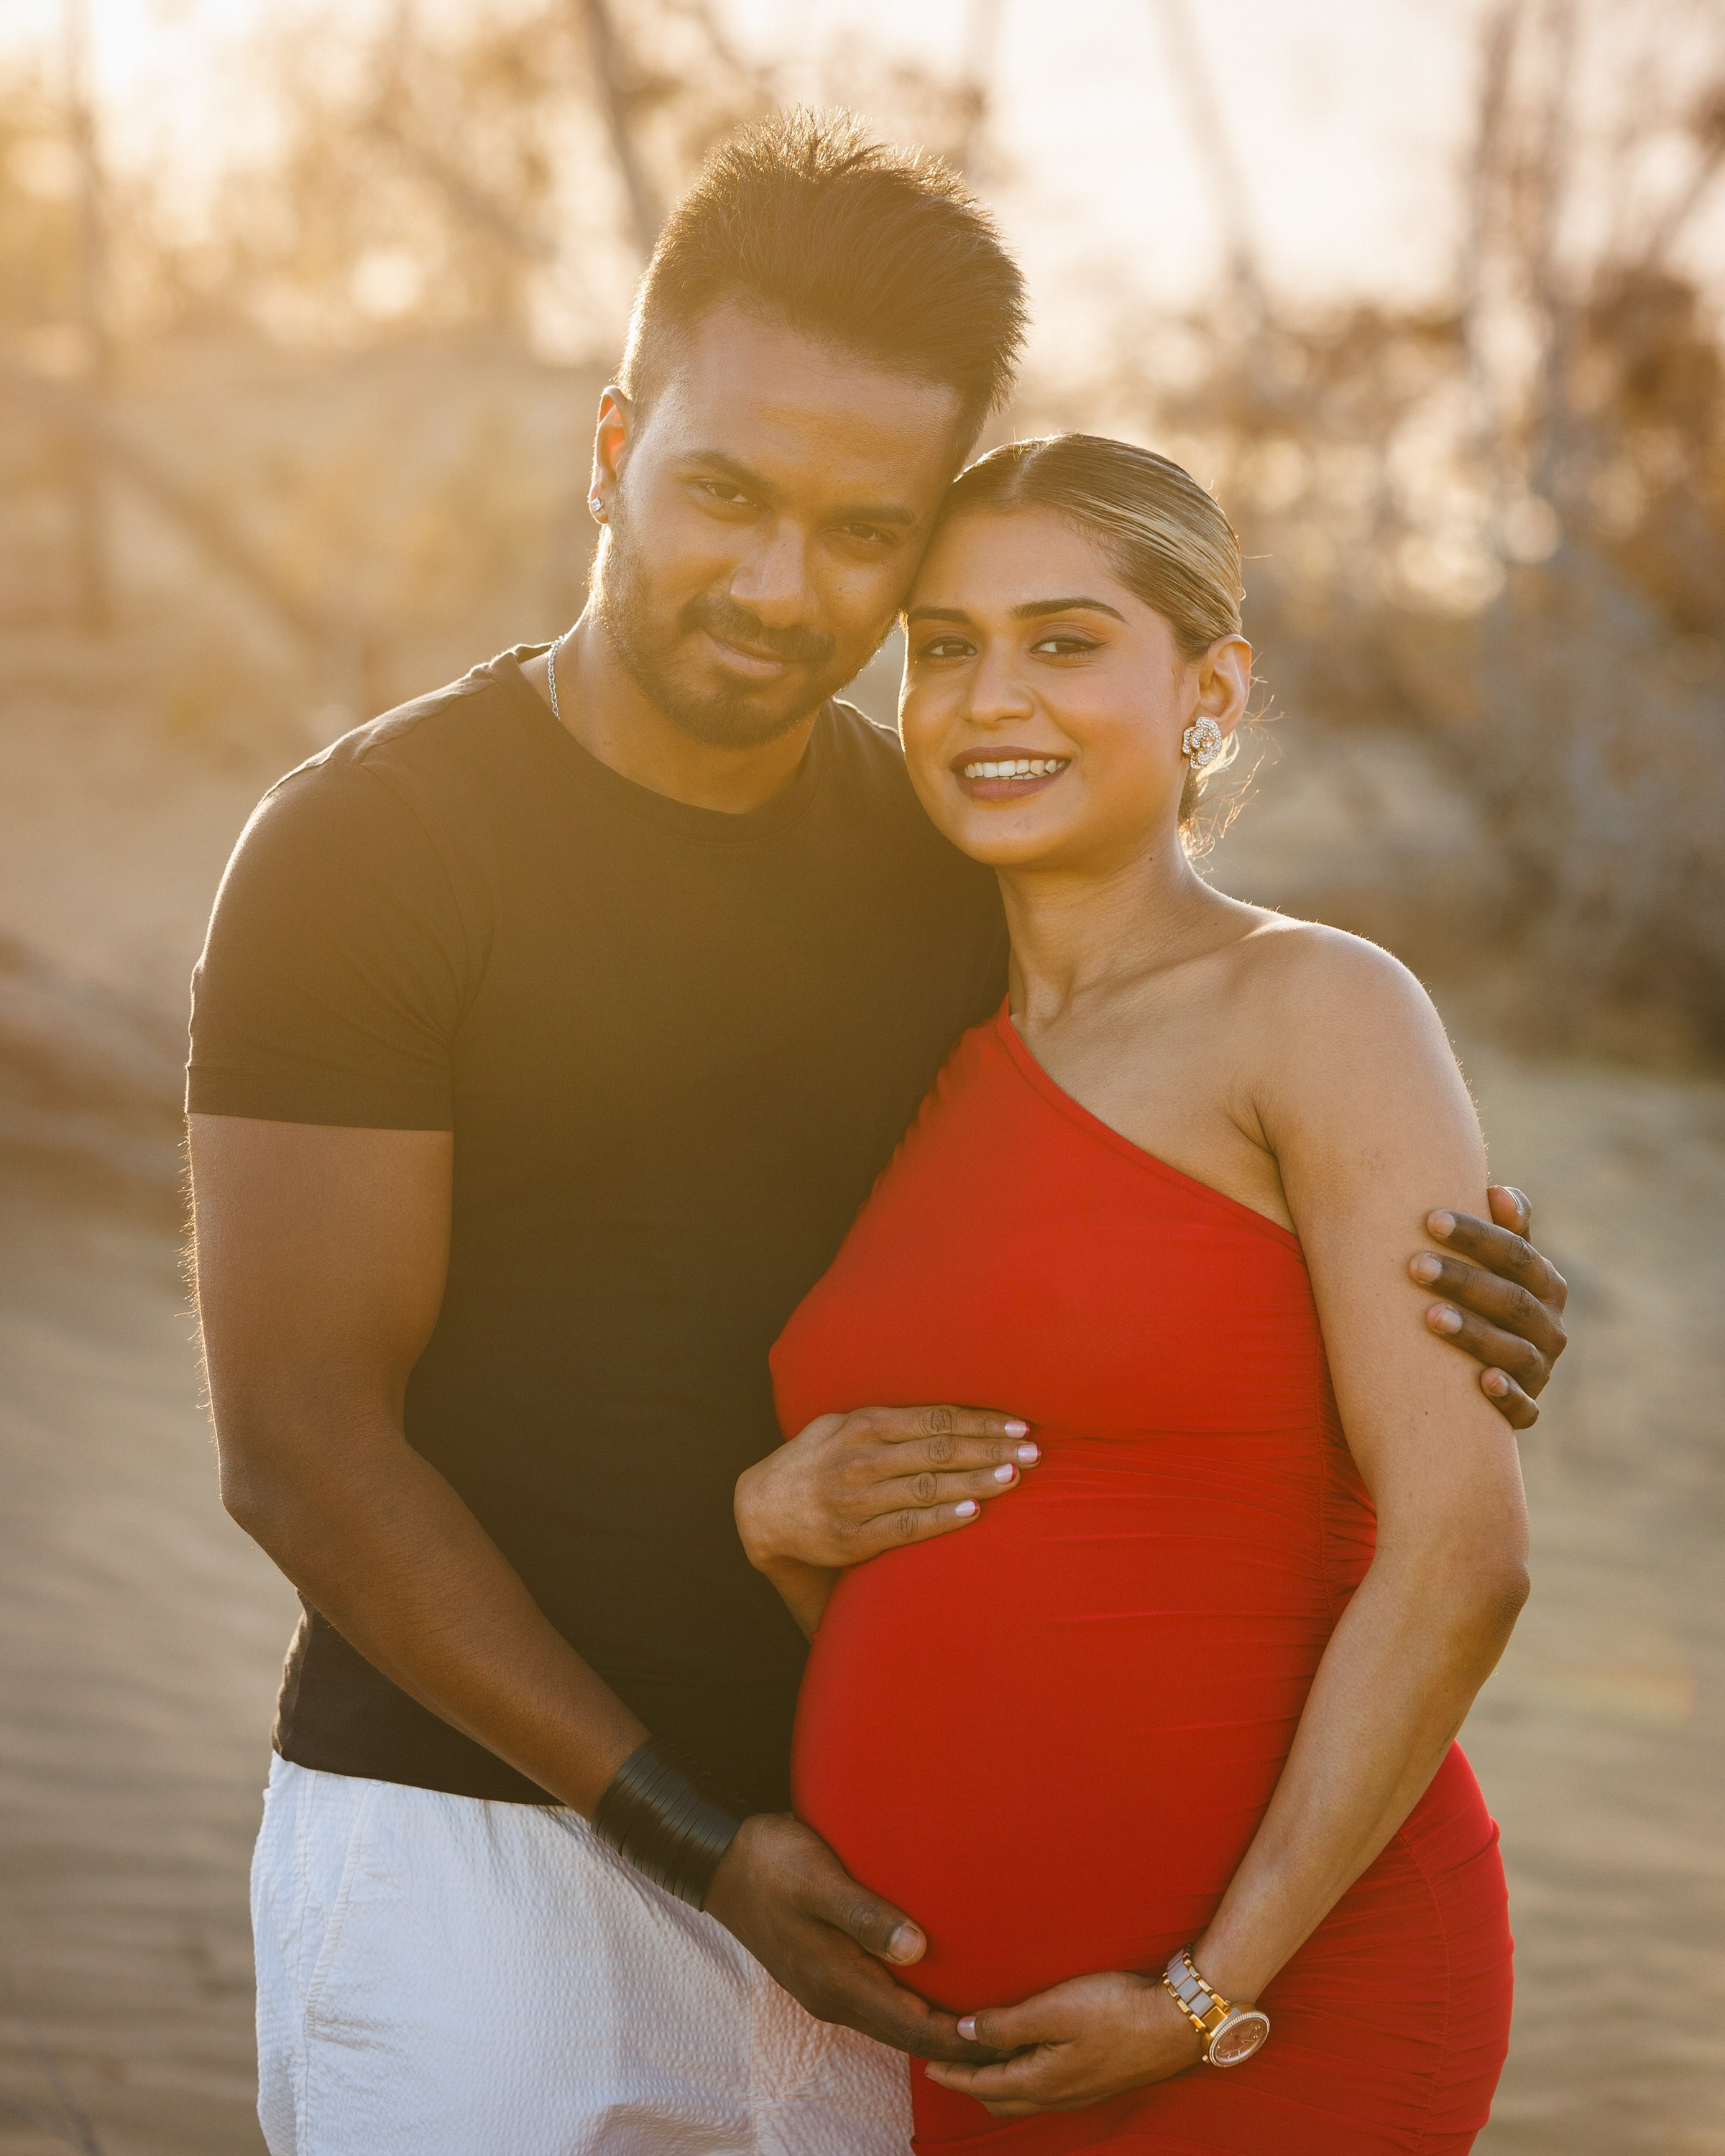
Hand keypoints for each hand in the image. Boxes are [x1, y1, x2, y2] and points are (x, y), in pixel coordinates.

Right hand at [703, 1813, 998, 2064]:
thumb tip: (918, 1949)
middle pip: (906, 2035)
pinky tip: (931, 1990)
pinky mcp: (822, 1972)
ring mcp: (825, 1988)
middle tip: (1010, 2041)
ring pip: (892, 2022)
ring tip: (981, 2022)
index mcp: (838, 1981)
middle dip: (956, 2044)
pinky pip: (878, 2004)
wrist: (720, 1861)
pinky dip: (911, 2008)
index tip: (1005, 2044)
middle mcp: (833, 1996)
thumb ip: (867, 1915)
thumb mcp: (820, 1880)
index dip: (960, 2040)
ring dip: (933, 2027)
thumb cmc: (772, 1862)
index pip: (912, 2028)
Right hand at [735, 1404, 1037, 1576]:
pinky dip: (941, 1517)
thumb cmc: (814, 1460)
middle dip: (991, 1448)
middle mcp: (862, 1457)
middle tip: (1033, 1449)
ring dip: (976, 1480)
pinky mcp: (853, 1537)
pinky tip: (973, 1511)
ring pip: (928, 1485)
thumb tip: (949, 1411)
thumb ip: (888, 1418)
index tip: (1018, 1423)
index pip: (935, 1418)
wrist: (761, 1510)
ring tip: (1015, 1475)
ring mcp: (857, 1498)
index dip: (980, 1420)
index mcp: (863, 1424)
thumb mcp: (841, 1424)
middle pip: (940, 1448)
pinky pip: (906, 1526)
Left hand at [924, 1971, 1201, 2115]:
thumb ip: (1007, 2024)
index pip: (984, 2084)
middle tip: (948, 2065)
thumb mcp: (1054, 2009)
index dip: (953, 2075)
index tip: (927, 2066)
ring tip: (981, 2060)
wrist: (1178, 2022)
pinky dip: (1023, 2077)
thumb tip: (964, 2033)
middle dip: (971, 2084)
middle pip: (1001, 2099)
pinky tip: (1028, 2057)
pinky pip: (1046, 2088)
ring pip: (1025, 2097)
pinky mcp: (1098, 2080)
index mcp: (1042, 2081)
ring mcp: (1081, 2091)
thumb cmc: (1116, 2010)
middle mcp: (1059, 2095)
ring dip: (998, 2082)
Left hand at [1409, 1185, 1568, 1429]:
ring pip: (1515, 1352)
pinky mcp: (1525, 1410)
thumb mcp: (1490, 1264)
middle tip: (1415, 1265)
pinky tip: (1483, 1381)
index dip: (1476, 1236)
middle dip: (1464, 1280)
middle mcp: (1548, 1326)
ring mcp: (1539, 1370)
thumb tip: (1497, 1191)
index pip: (1516, 1253)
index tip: (1431, 1219)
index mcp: (1543, 1283)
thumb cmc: (1474, 1298)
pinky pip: (1524, 1409)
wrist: (1469, 1375)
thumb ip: (1500, 1228)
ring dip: (1474, 1333)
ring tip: (1430, 1317)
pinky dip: (1508, 1396)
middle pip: (1512, 1299)